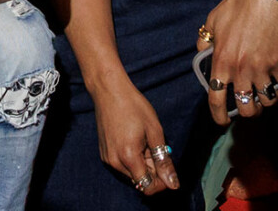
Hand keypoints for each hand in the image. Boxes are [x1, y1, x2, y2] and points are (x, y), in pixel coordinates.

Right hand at [89, 75, 179, 196]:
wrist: (109, 90)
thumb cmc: (134, 106)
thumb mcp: (155, 131)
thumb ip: (163, 161)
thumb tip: (173, 183)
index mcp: (128, 157)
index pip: (148, 186)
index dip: (161, 182)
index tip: (167, 167)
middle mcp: (115, 162)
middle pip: (140, 180)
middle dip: (152, 170)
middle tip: (155, 146)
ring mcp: (107, 158)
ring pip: (131, 174)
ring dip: (142, 164)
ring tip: (144, 141)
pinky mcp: (104, 154)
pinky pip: (122, 165)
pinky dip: (132, 159)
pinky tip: (134, 140)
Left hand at [201, 0, 277, 125]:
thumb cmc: (239, 4)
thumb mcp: (213, 19)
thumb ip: (205, 39)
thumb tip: (202, 51)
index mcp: (221, 61)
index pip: (215, 99)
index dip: (219, 116)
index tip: (223, 121)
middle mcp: (240, 69)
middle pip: (245, 108)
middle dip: (249, 112)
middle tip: (251, 105)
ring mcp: (262, 68)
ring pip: (267, 101)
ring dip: (269, 100)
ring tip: (270, 93)